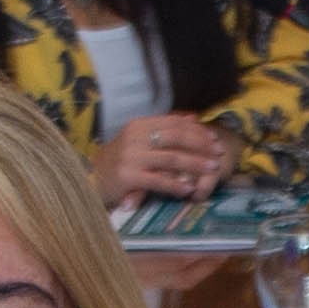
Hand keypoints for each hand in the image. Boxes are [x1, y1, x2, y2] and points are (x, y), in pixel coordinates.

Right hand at [101, 108, 233, 202]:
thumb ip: (163, 129)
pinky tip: (189, 190)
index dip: (196, 130)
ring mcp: (131, 157)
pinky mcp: (128, 177)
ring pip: (171, 158)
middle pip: (176, 138)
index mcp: (138, 125)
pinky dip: (176, 185)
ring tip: (212, 169)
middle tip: (218, 154)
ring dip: (195, 164)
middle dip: (201, 145)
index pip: (173, 123)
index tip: (214, 139)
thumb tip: (192, 118)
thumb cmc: (119, 160)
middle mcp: (134, 138)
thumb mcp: (138, 139)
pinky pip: (158, 180)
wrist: (90, 179)